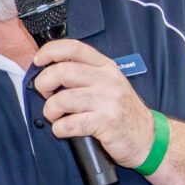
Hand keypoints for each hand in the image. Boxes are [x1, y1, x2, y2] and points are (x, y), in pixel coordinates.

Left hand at [31, 39, 155, 167]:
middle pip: (63, 71)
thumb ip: (85, 75)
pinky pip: (71, 123)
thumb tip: (49, 72)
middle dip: (44, 83)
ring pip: (64, 99)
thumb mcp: (108, 85)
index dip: (50, 51)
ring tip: (55, 116)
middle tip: (44, 95)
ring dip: (51, 110)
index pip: (74, 47)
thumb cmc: (122, 112)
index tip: (38, 61)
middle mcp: (108, 80)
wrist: (147, 137)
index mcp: (106, 67)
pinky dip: (59, 129)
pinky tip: (63, 130)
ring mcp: (109, 101)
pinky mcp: (107, 122)